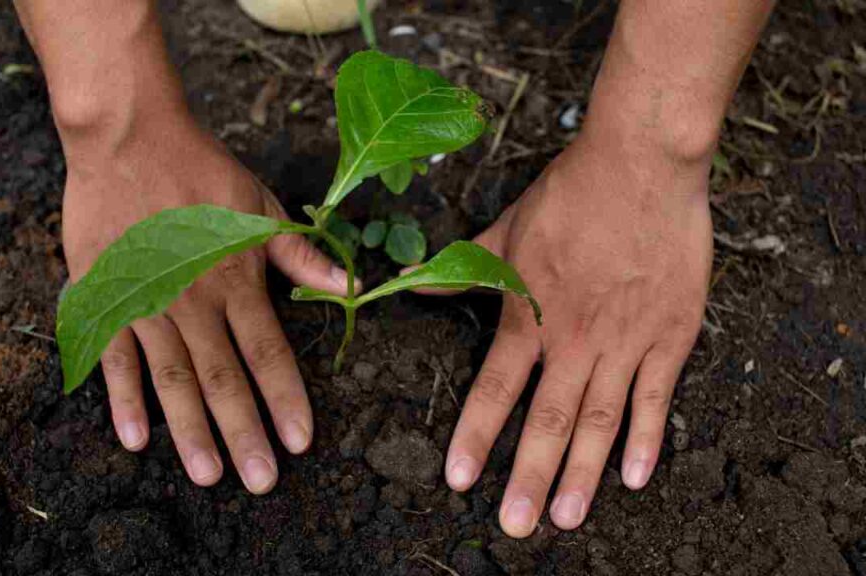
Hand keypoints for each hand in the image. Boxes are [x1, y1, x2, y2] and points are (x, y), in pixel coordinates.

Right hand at [61, 108, 350, 493]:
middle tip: (259, 481)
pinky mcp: (106, 299)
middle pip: (224, 379)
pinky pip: (115, 357)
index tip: (301, 442)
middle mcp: (194, 301)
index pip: (269, 352)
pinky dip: (124, 398)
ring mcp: (147, 303)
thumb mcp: (261, 206)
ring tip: (209, 475)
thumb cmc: (201, 170)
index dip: (286, 399)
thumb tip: (349, 285)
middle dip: (244, 434)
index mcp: (237, 280)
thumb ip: (299, 255)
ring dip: (191, 430)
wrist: (128, 139)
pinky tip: (136, 438)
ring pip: (173, 378)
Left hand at [444, 130, 712, 535]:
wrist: (640, 162)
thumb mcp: (505, 228)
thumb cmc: (570, 192)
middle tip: (515, 526)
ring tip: (565, 517)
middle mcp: (574, 338)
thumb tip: (413, 285)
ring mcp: (625, 340)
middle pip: (548, 419)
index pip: (495, 388)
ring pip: (600, 420)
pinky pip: (656, 397)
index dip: (476, 436)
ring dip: (583, 474)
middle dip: (528, 476)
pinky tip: (635, 478)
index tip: (460, 479)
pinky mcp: (670, 334)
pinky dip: (646, 439)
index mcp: (530, 314)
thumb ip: (463, 268)